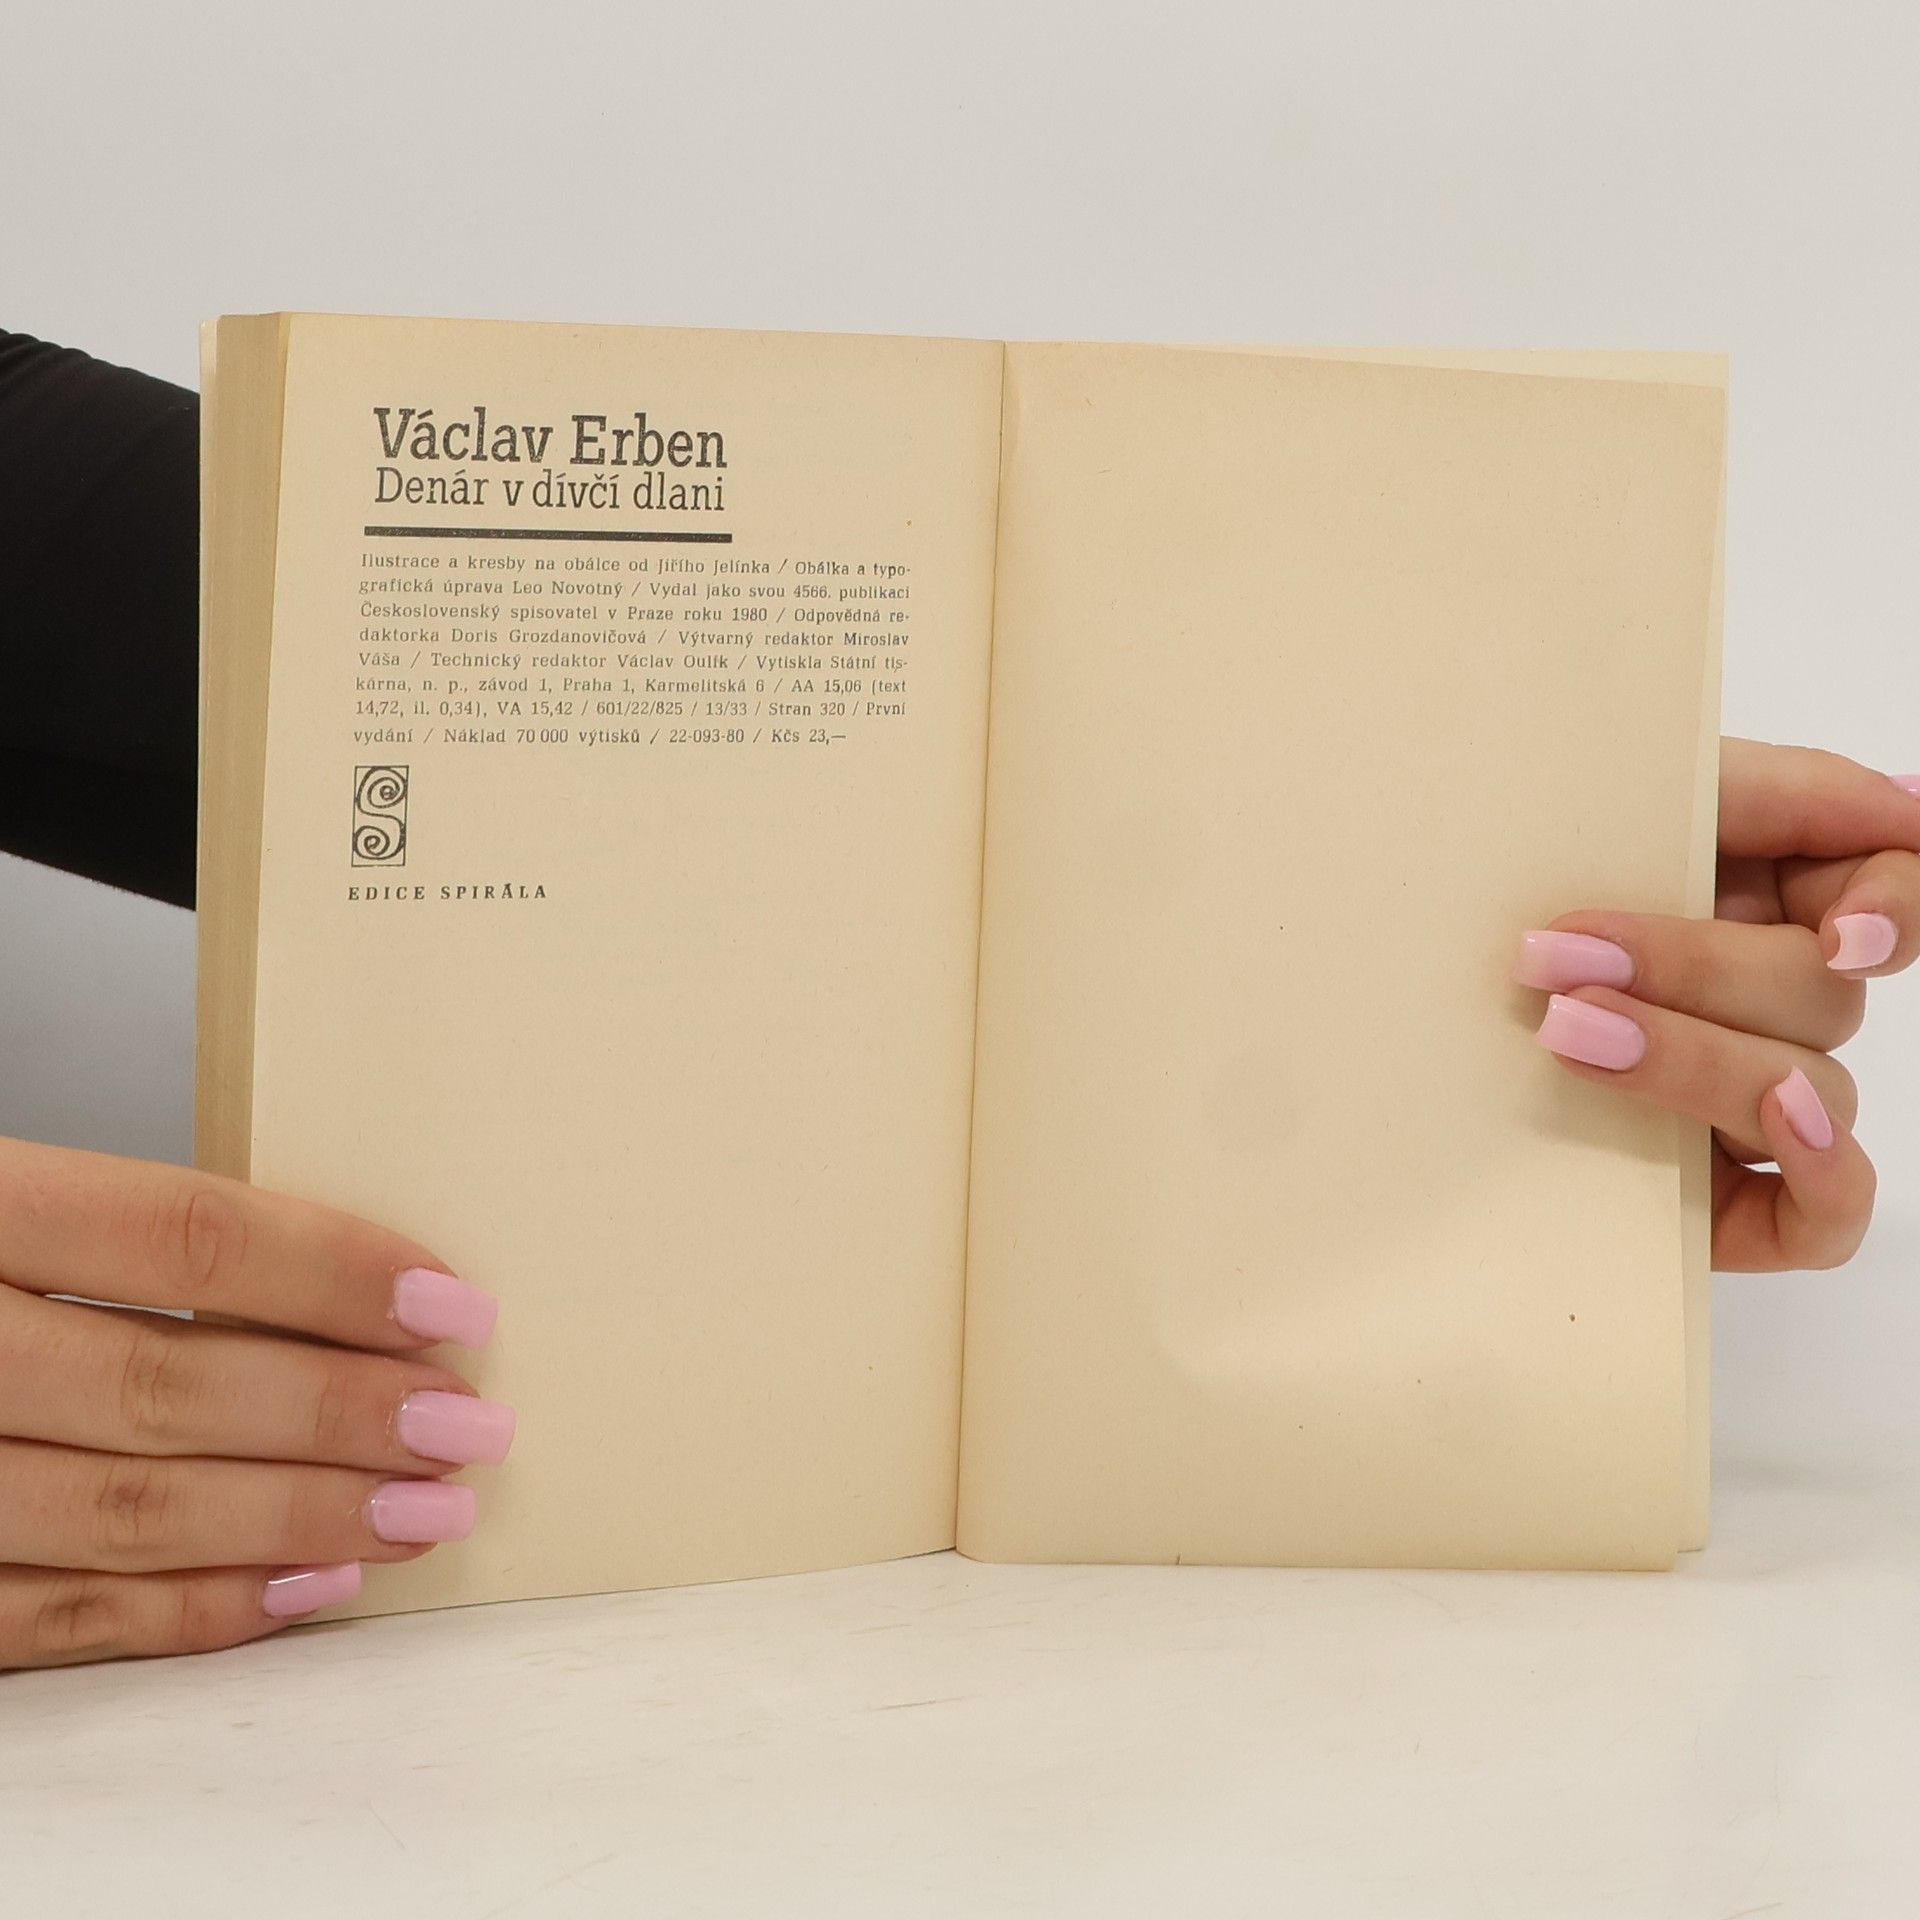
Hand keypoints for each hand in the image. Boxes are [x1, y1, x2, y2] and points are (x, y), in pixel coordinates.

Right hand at [0, 1139, 510, 1667]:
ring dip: (297, 1521)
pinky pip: (54, 1616)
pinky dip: (193, 1610)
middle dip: (342, 1416)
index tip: (453, 1307)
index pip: (179, 1239)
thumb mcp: (1, 1198)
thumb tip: (339, 1287)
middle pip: (165, 1388)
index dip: (330, 1275)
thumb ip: (121, 1234)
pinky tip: (307, 1589)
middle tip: (467, 1428)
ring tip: (423, 1515)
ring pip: (121, 1512)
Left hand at [1516, 739, 1918, 1270]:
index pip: (1888, 894)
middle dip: (1698, 970)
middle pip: (1818, 992)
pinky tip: (1767, 1129)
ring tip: (1566, 1032)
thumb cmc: (1483, 894)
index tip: (1838, 931)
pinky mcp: (1722, 1201)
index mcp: (1756, 894)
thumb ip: (1755, 791)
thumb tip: (1909, 807)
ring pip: (1806, 1088)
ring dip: (1695, 1056)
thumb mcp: (1593, 806)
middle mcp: (1764, 1000)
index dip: (1894, 909)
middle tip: (1560, 954)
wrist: (1372, 1012)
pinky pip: (1825, 1214)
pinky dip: (1820, 1175)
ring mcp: (1749, 1104)